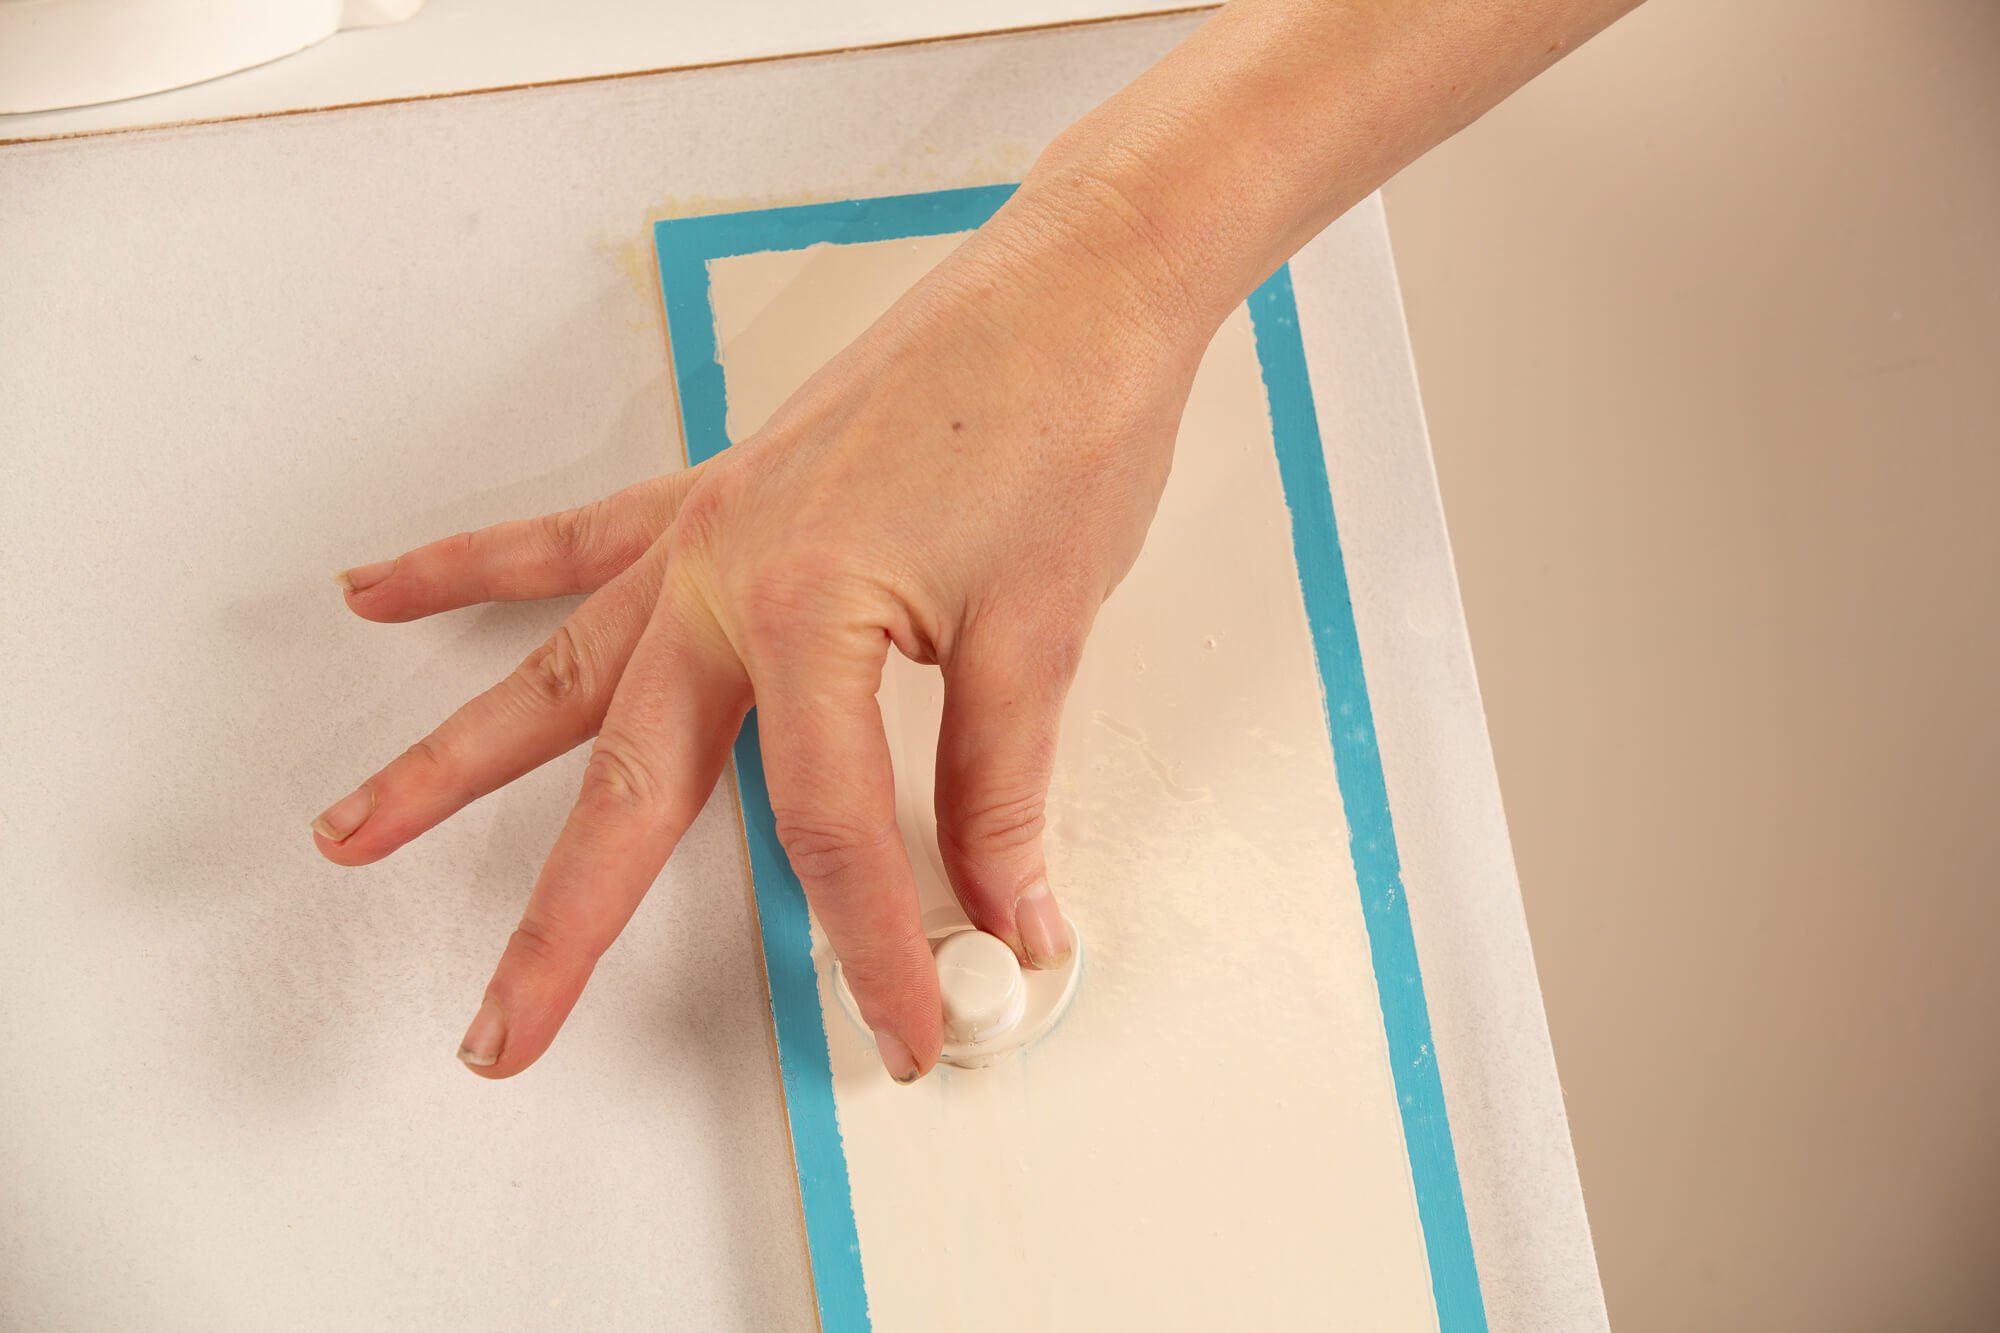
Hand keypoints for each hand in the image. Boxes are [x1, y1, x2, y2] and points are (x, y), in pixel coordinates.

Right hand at [312, 193, 1209, 1080]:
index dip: (869, 946)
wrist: (1076, 285)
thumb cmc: (1063, 421)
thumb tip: (1004, 911)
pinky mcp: (716, 499)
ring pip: (554, 674)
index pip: (826, 832)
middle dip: (557, 925)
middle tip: (499, 1032)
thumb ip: (997, 789)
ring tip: (354, 832)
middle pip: (626, 788)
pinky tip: (387, 588)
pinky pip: (571, 544)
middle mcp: (725, 578)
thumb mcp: (1038, 630)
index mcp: (808, 615)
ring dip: (453, 762)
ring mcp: (706, 536)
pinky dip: (477, 568)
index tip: (901, 1026)